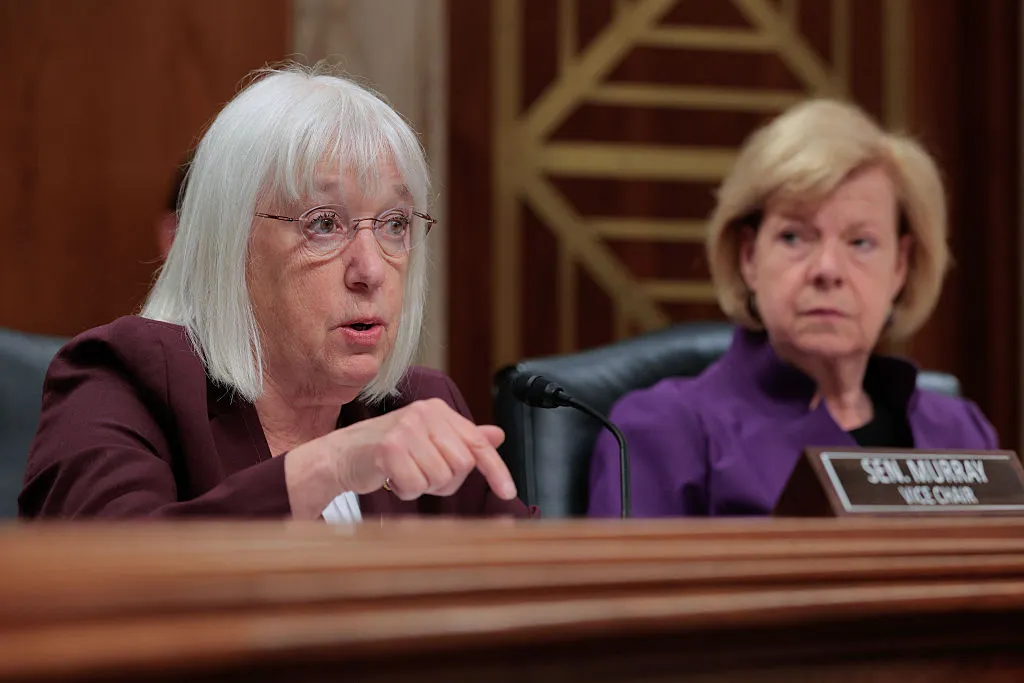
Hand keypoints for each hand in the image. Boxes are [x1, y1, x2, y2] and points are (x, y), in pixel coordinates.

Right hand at [326, 398, 516, 501]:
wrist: (343, 454)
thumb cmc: (388, 450)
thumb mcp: (430, 439)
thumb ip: (463, 439)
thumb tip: (497, 436)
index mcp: (438, 410)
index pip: (477, 444)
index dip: (496, 470)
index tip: (508, 492)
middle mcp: (425, 413)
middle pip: (462, 466)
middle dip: (445, 481)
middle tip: (422, 473)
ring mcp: (406, 428)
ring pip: (440, 478)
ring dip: (423, 486)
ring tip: (404, 472)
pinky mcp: (389, 448)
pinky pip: (416, 485)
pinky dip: (405, 491)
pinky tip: (392, 478)